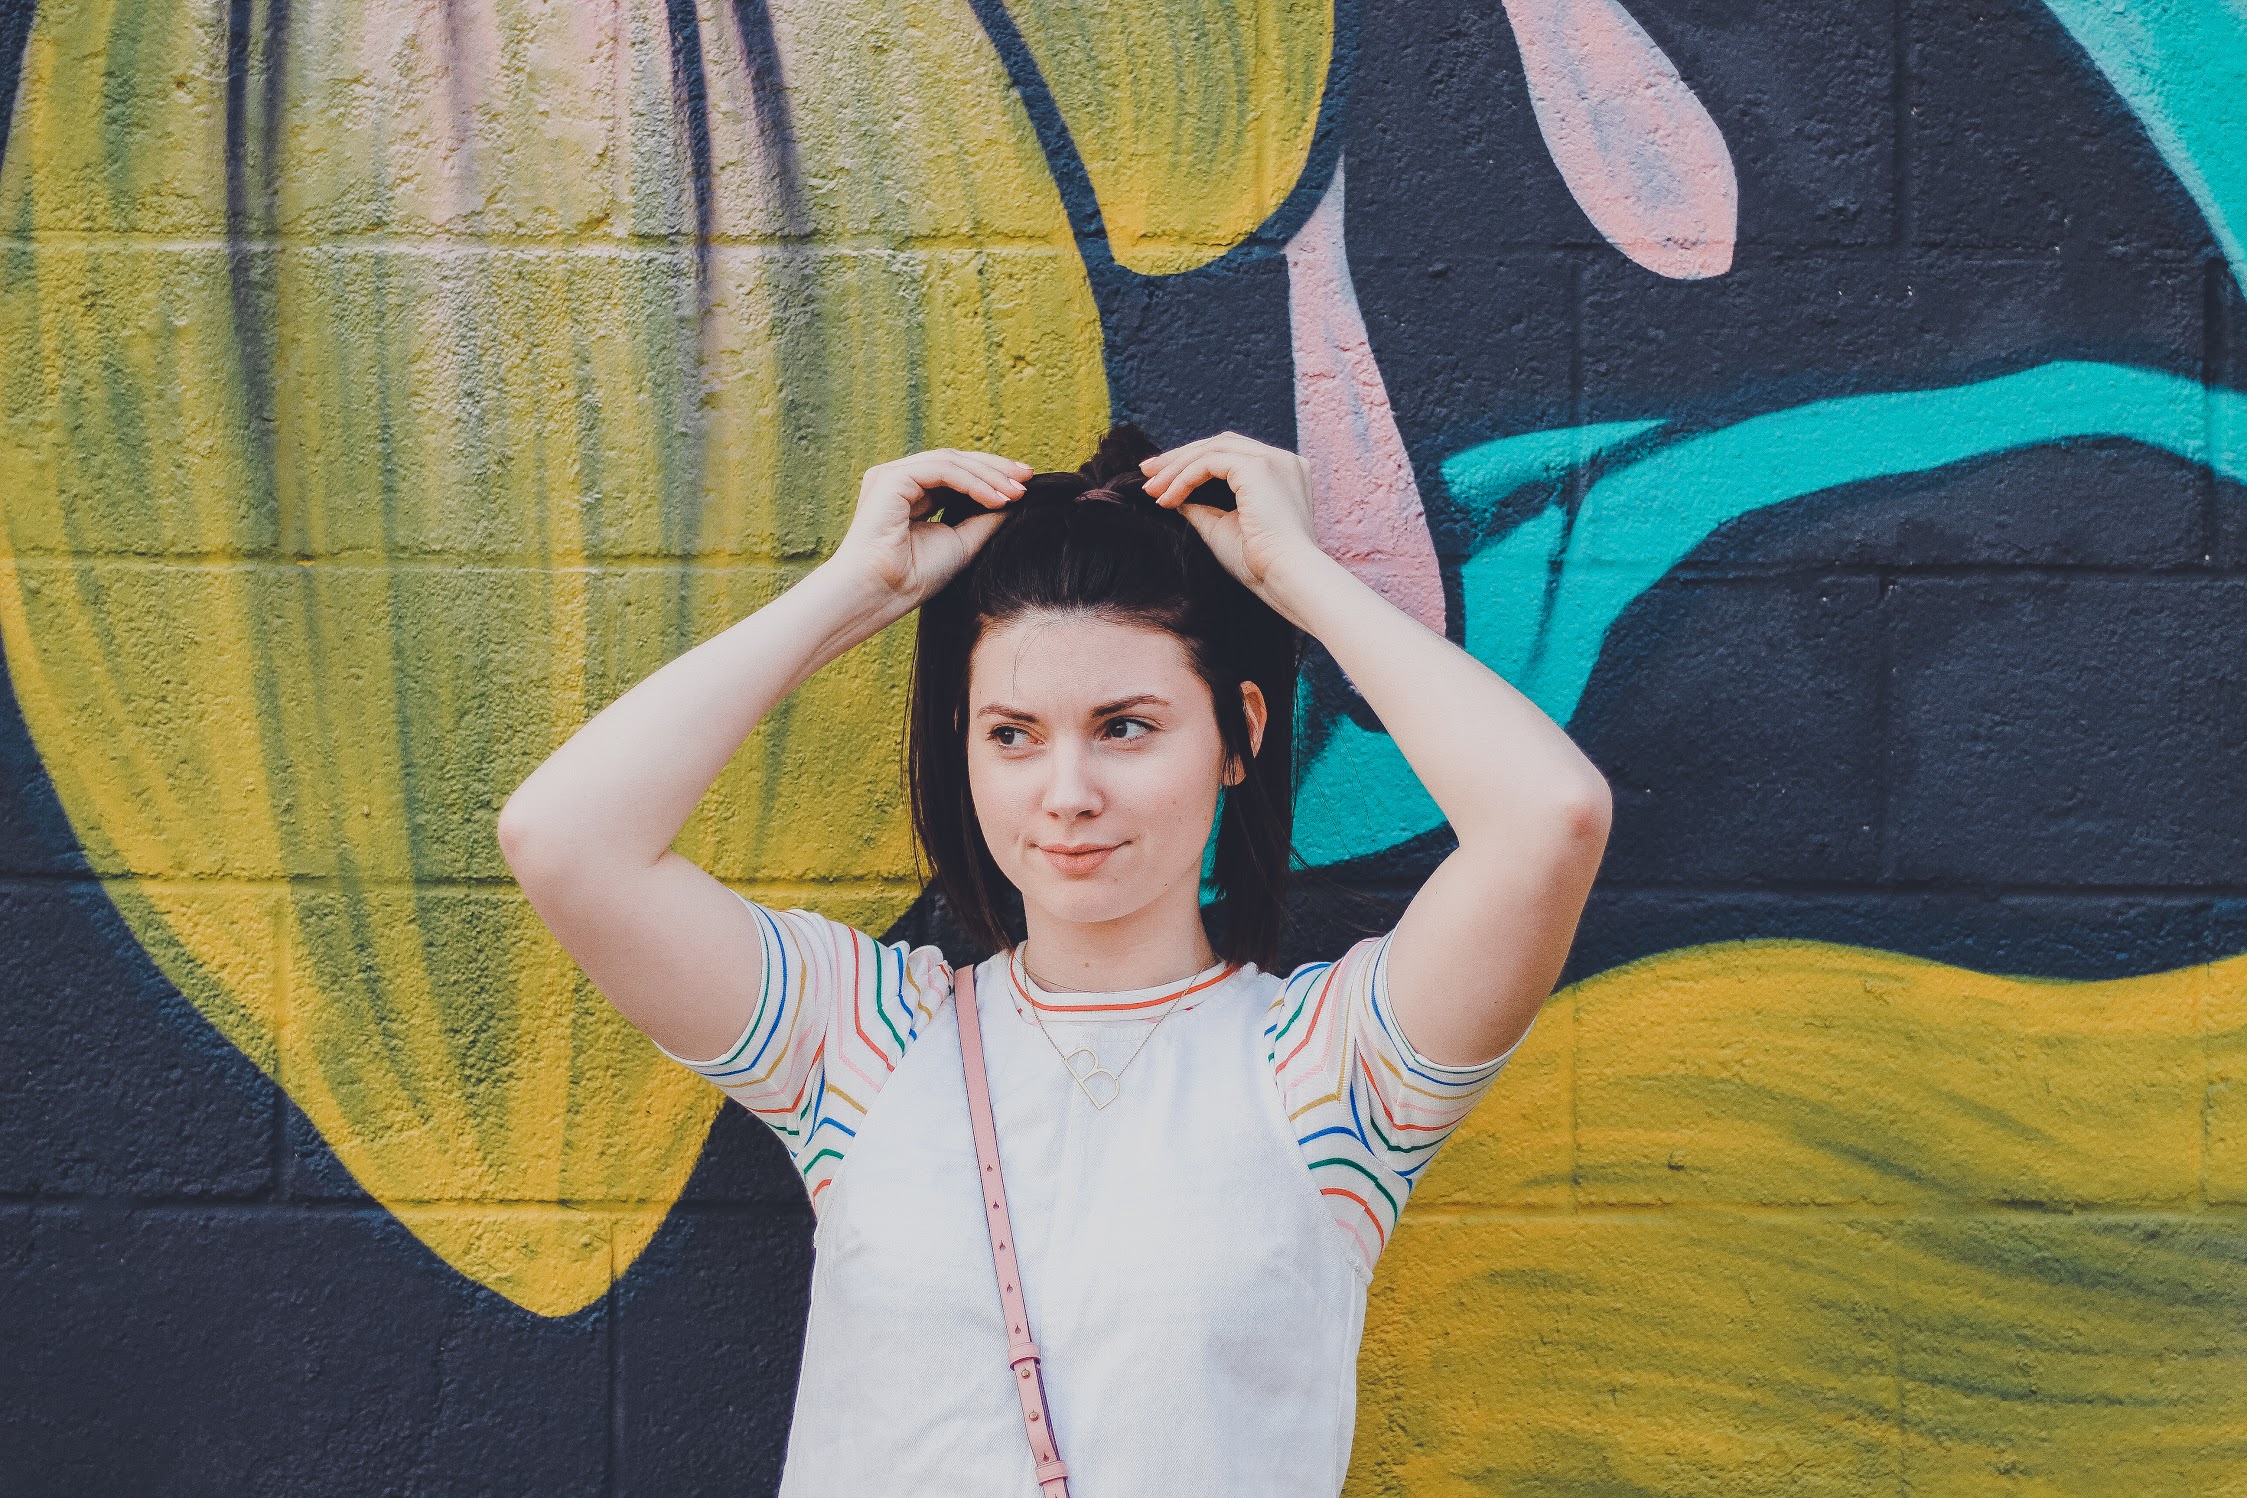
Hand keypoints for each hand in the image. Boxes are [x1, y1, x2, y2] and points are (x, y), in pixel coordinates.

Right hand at [831, 448, 1029, 605]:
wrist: (880, 595)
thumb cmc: (912, 578)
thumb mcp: (962, 543)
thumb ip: (984, 519)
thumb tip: (1014, 501)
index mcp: (911, 495)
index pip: (956, 474)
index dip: (992, 476)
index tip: (1026, 487)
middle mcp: (899, 481)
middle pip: (956, 461)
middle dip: (995, 469)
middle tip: (1028, 478)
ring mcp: (892, 476)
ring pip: (951, 462)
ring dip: (989, 475)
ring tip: (1017, 493)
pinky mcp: (890, 479)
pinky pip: (941, 470)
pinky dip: (972, 482)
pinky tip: (996, 498)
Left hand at [1140, 432, 1324, 601]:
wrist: (1287, 579)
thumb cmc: (1261, 565)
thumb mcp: (1222, 528)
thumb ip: (1201, 507)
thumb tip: (1173, 494)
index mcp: (1282, 474)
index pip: (1231, 455)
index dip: (1193, 464)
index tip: (1162, 481)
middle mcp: (1282, 461)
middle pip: (1220, 444)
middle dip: (1179, 458)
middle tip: (1147, 474)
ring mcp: (1273, 460)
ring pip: (1212, 449)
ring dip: (1176, 467)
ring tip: (1151, 489)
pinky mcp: (1259, 467)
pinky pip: (1209, 462)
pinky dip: (1184, 478)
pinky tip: (1167, 499)